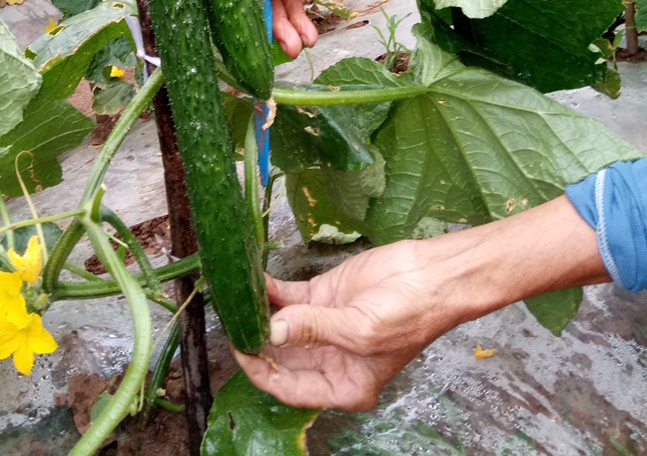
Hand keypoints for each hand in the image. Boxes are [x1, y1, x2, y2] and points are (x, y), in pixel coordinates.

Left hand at [234, 198, 607, 411]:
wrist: (434, 274)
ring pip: (280, 323)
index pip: (290, 387)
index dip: (262, 371)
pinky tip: (251, 279)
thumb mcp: (361, 331)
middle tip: (227, 318)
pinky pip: (288, 297)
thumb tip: (274, 333)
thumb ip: (314, 330)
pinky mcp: (324, 295)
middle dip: (254, 339)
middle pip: (281, 356)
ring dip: (257, 312)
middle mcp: (330, 359)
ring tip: (232, 297)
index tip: (239, 348)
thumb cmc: (410, 314)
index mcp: (343, 385)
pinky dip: (269, 289)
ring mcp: (324, 324)